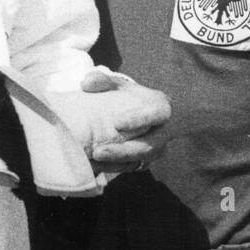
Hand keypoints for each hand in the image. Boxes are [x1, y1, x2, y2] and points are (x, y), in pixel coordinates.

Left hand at [47, 69, 170, 172]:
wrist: (140, 112)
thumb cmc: (129, 95)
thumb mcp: (119, 84)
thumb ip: (103, 80)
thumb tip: (86, 84)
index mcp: (161, 108)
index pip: (157, 115)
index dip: (139, 120)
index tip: (116, 123)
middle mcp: (163, 131)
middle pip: (148, 146)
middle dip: (123, 151)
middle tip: (97, 152)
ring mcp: (156, 148)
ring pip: (140, 161)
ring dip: (116, 163)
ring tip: (92, 162)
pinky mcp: (146, 160)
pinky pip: (132, 168)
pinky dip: (113, 168)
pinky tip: (94, 168)